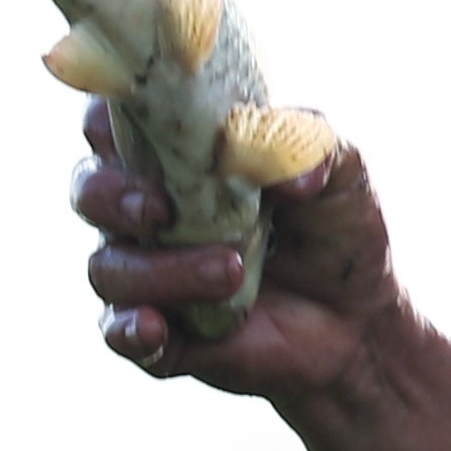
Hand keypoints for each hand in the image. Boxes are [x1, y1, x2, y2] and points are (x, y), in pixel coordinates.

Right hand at [80, 99, 406, 407]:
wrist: (360, 320)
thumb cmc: (336, 230)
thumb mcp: (341, 174)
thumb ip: (308, 148)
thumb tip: (286, 172)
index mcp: (178, 158)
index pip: (112, 121)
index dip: (107, 117)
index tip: (133, 121)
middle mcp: (148, 212)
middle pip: (90, 191)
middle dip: (112, 197)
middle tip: (161, 210)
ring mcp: (150, 274)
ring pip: (109, 267)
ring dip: (163, 270)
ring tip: (232, 271)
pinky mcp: (162, 334)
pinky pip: (118, 333)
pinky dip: (130, 330)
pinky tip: (154, 327)